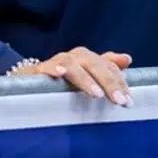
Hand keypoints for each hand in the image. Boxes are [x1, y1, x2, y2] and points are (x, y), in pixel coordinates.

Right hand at [14, 47, 133, 105]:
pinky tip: (59, 73)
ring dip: (85, 79)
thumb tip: (127, 59)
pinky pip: (45, 67)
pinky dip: (53, 69)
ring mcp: (56, 62)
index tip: (128, 100)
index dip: (119, 82)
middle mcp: (74, 57)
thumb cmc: (64, 80)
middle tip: (119, 100)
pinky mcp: (37, 71)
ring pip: (73, 66)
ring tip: (96, 94)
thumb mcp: (87, 74)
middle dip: (108, 82)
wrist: (29, 79)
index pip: (108, 66)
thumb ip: (107, 68)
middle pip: (94, 64)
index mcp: (88, 59)